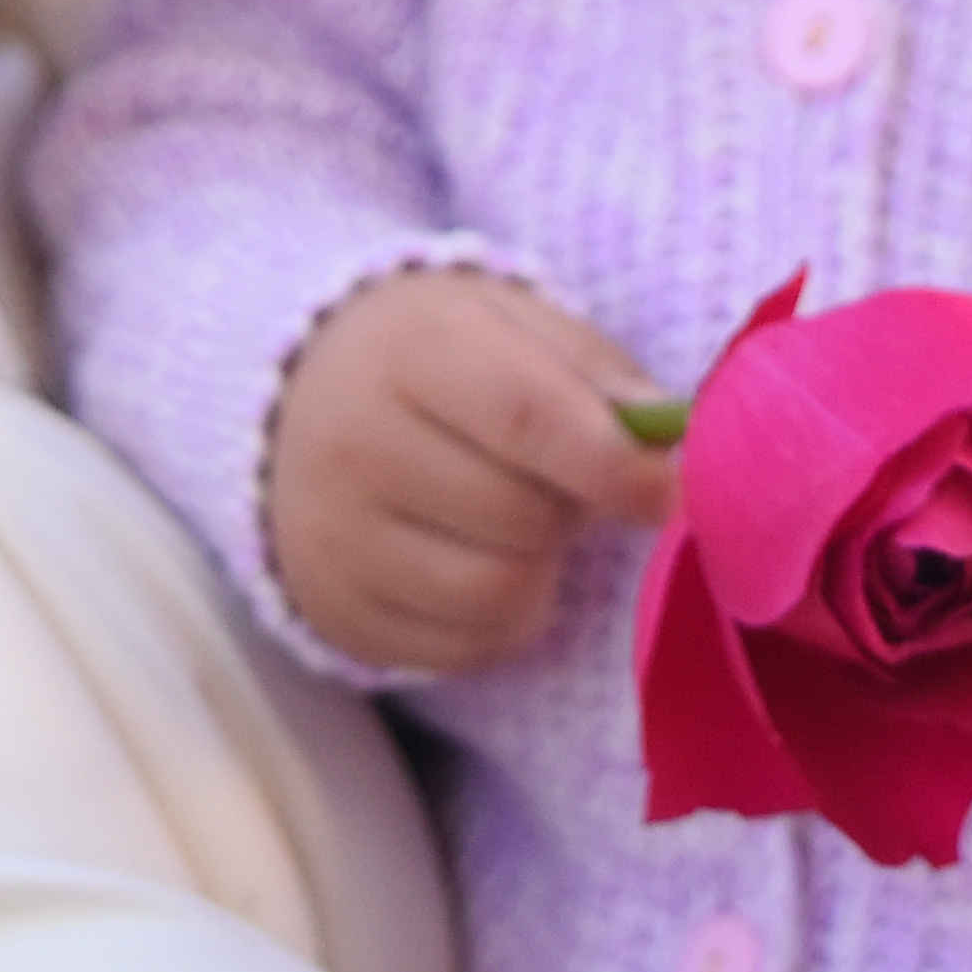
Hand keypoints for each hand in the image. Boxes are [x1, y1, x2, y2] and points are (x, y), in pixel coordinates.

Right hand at [263, 267, 684, 676]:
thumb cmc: (440, 356)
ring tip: (521, 521)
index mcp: (407, 350)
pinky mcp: (336, 614)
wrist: (303, 400)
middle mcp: (352, 446)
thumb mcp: (513, 321)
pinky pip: (467, 649)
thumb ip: (596, 373)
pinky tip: (481, 559)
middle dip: (573, 508)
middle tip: (564, 481)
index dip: (613, 463)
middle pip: (522, 517)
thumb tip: (666, 447)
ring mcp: (332, 540)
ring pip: (499, 595)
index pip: (525, 416)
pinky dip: (504, 617)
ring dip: (544, 568)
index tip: (668, 490)